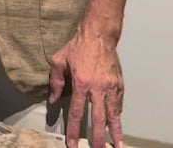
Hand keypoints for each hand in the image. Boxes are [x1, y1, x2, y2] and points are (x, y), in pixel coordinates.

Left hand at [49, 27, 124, 147]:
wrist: (98, 35)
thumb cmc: (77, 47)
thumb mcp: (59, 60)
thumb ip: (55, 81)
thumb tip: (53, 99)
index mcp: (81, 83)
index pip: (77, 112)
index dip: (75, 130)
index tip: (73, 144)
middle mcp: (98, 88)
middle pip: (99, 119)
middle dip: (98, 138)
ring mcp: (111, 87)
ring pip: (113, 115)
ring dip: (115, 133)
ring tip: (118, 147)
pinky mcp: (120, 84)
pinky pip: (118, 104)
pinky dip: (118, 116)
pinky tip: (117, 126)